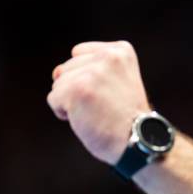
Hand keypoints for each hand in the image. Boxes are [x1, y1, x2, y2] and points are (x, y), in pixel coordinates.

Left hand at [47, 41, 150, 163]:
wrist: (138, 142)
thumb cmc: (125, 118)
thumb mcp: (118, 81)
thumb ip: (90, 68)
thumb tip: (56, 72)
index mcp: (121, 51)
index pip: (80, 54)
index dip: (89, 78)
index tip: (112, 94)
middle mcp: (108, 57)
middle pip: (67, 68)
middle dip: (79, 90)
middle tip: (106, 107)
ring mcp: (92, 73)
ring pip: (59, 84)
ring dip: (72, 102)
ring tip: (98, 113)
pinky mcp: (78, 89)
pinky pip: (54, 99)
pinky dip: (66, 114)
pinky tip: (88, 120)